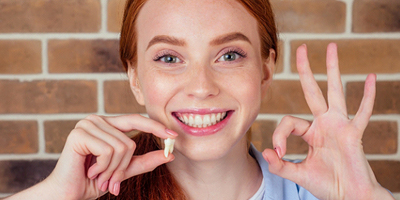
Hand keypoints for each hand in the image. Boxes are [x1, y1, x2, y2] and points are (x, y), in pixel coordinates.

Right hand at [44, 114, 176, 199]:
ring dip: (112, 169)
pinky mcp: (79, 134)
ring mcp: (87, 125)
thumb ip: (144, 162)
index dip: (155, 127)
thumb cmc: (93, 181)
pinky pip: (108, 151)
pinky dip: (103, 167)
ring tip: (98, 176)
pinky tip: (90, 171)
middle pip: (130, 141)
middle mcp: (97, 120)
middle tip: (111, 180)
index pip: (136, 120)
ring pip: (121, 147)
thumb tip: (169, 155)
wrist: (69, 194)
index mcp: (107, 125)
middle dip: (123, 166)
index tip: (174, 135)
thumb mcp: (123, 170)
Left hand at [262, 43, 392, 198]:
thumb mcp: (299, 174)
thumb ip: (280, 166)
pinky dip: (367, 96)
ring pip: (335, 92)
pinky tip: (371, 77)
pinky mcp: (354, 134)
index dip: (279, 136)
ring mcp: (340, 125)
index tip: (279, 154)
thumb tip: (266, 153)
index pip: (289, 122)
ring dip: (333, 70)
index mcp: (311, 132)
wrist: (349, 197)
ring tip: (332, 46)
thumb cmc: (327, 185)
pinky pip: (363, 112)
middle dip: (306, 70)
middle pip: (313, 91)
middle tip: (300, 47)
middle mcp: (324, 123)